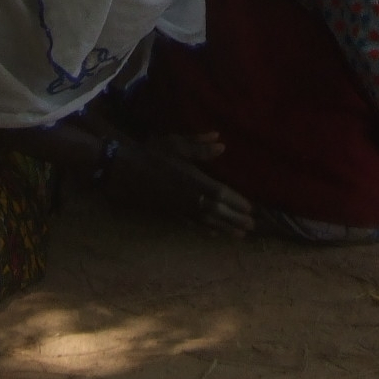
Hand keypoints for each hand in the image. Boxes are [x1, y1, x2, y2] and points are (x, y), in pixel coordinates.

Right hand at [99, 137, 253, 235]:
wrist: (127, 170)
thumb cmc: (153, 154)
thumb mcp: (177, 144)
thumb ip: (200, 146)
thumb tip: (221, 144)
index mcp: (194, 179)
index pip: (221, 193)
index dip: (237, 201)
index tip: (251, 208)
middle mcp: (190, 197)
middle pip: (218, 211)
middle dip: (235, 218)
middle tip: (251, 226)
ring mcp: (180, 208)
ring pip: (207, 221)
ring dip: (225, 227)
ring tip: (240, 234)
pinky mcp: (171, 213)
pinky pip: (192, 224)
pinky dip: (204, 229)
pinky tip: (213, 233)